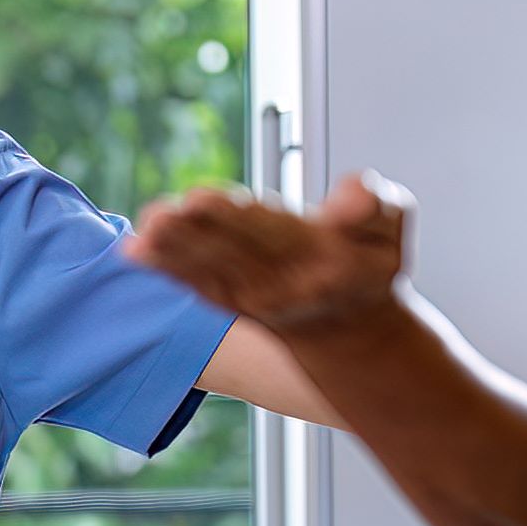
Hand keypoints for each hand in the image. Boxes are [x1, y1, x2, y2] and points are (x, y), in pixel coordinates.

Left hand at [125, 174, 412, 335]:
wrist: (349, 330)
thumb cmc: (369, 264)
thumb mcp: (391, 228)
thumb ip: (374, 206)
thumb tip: (351, 195)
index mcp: (325, 262)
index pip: (275, 232)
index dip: (236, 215)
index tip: (203, 198)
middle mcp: (284, 284)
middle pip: (234, 250)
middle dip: (197, 231)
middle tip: (165, 213)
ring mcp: (252, 298)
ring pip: (209, 268)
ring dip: (172, 249)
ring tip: (145, 229)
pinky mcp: (229, 303)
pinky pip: (194, 285)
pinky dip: (164, 268)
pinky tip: (135, 250)